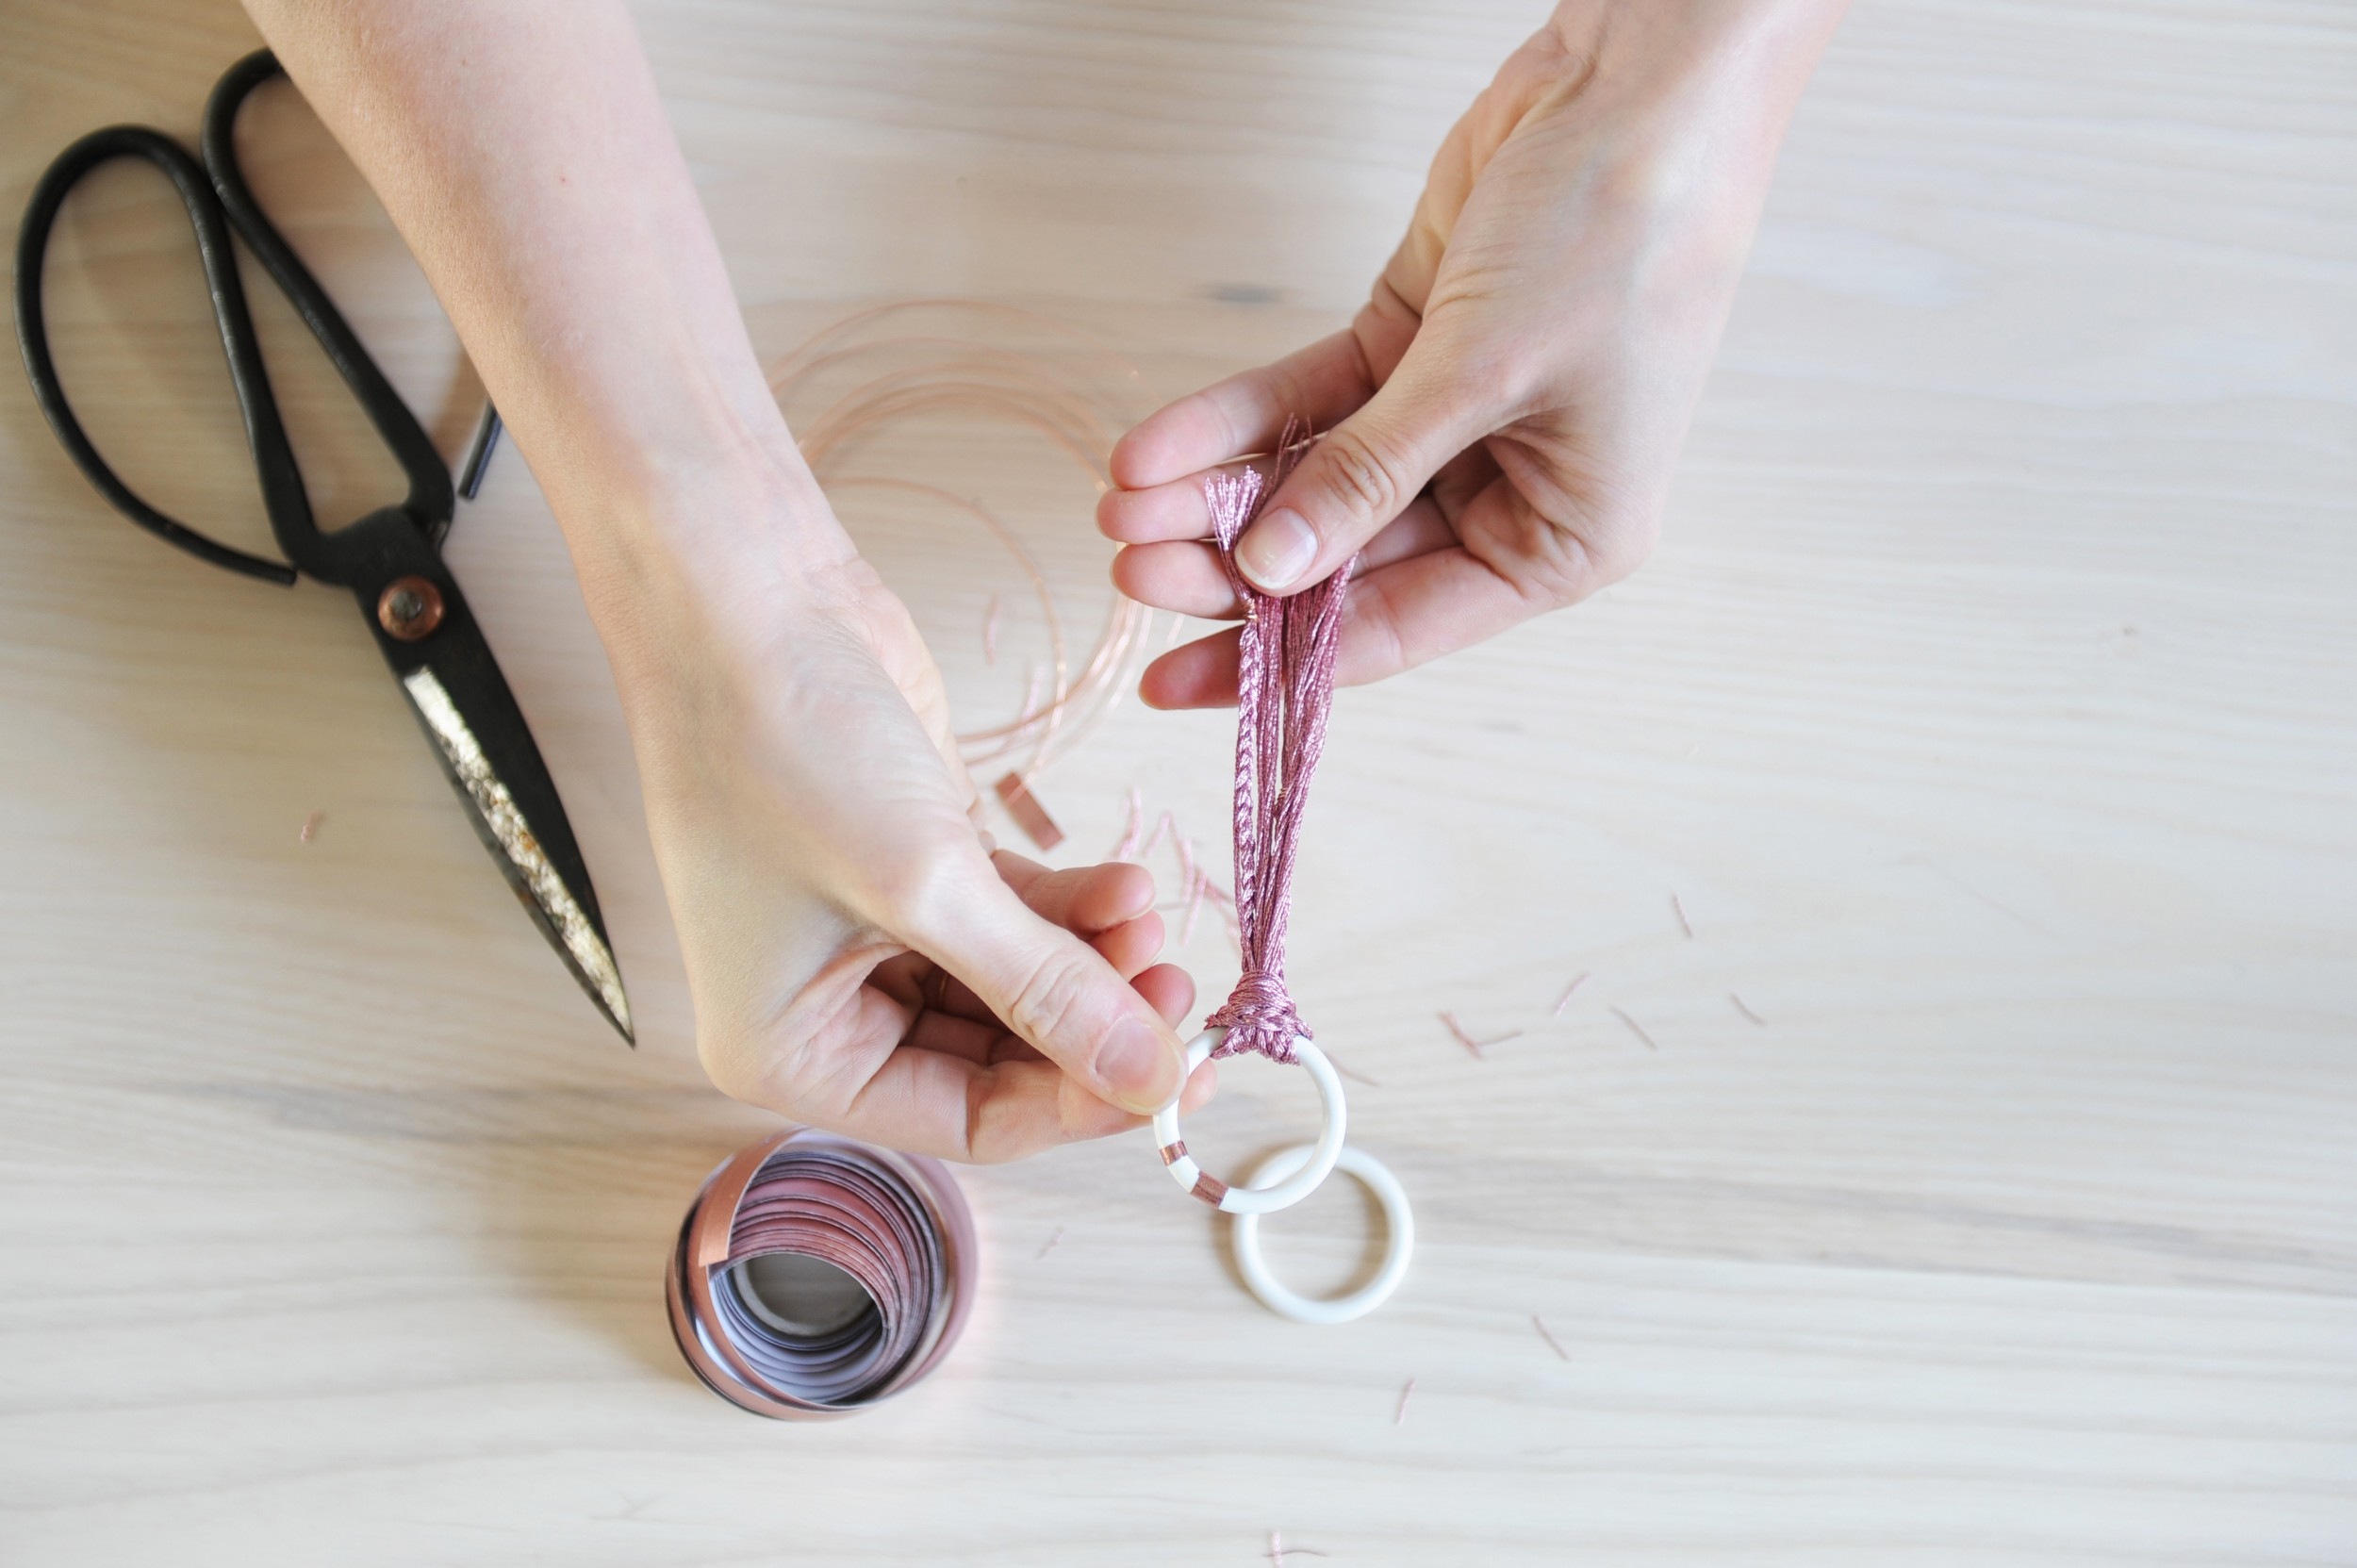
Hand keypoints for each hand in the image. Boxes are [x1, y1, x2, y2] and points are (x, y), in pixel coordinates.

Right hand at [615, 492, 1210, 1161]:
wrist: (737, 590)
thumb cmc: (778, 741)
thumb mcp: (924, 883)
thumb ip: (1047, 989)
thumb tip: (1152, 1079)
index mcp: (792, 1054)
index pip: (970, 1121)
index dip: (1081, 1102)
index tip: (1176, 1069)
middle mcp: (827, 1011)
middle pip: (1001, 1062)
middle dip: (1094, 1027)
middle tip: (1179, 987)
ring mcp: (871, 937)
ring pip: (1015, 990)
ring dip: (1092, 963)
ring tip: (1150, 914)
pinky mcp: (914, 867)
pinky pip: (1012, 922)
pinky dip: (1071, 909)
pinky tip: (1124, 883)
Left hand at [1100, 0, 1843, 704]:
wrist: (1640, 85)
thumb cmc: (1619, 239)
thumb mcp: (1482, 376)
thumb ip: (1365, 477)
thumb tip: (1266, 573)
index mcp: (1562, 543)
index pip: (1396, 629)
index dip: (1279, 664)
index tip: (1172, 683)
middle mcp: (1509, 496)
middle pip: (1340, 559)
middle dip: (1227, 564)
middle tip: (1130, 565)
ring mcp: (1455, 422)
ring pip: (1312, 480)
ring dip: (1214, 492)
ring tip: (1119, 505)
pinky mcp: (1413, 348)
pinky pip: (1308, 402)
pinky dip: (1234, 420)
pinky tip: (1155, 444)